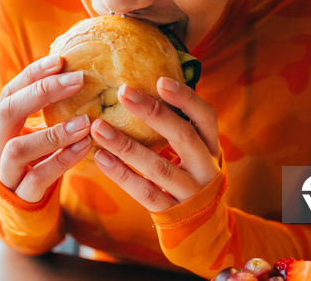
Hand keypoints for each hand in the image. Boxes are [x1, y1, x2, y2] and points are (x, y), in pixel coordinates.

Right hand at [0, 54, 91, 201]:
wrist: (24, 212)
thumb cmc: (36, 162)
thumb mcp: (35, 133)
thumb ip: (47, 110)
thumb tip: (79, 71)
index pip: (9, 92)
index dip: (32, 74)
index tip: (60, 60)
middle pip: (8, 111)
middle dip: (43, 91)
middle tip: (78, 79)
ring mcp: (5, 173)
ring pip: (19, 148)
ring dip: (54, 132)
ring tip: (86, 121)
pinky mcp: (20, 196)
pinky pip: (38, 176)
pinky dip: (62, 160)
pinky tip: (84, 146)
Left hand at [90, 76, 220, 211]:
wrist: (203, 230)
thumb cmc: (190, 176)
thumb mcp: (196, 152)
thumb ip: (178, 126)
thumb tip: (145, 85)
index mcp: (212, 147)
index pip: (205, 117)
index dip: (186, 98)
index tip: (160, 80)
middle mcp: (206, 168)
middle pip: (182, 137)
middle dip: (152, 113)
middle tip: (122, 91)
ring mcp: (190, 193)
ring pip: (158, 167)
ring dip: (126, 145)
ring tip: (98, 127)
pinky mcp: (171, 214)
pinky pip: (144, 192)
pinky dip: (121, 175)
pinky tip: (101, 158)